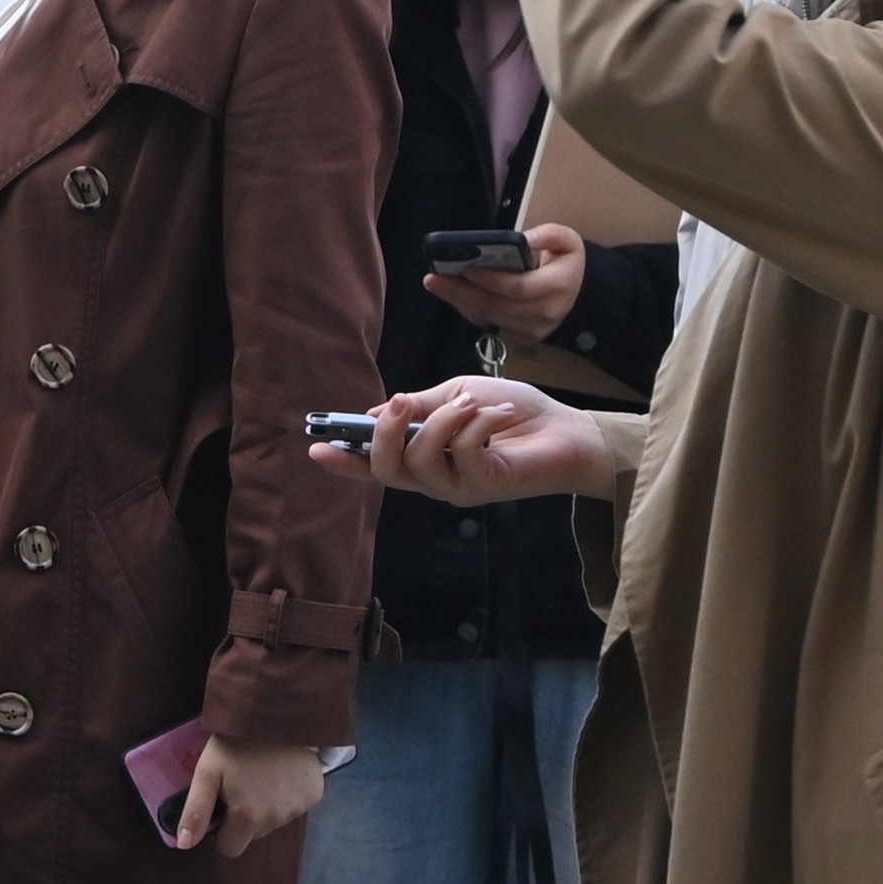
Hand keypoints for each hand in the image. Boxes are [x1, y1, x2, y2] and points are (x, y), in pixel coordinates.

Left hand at [171, 738, 331, 853]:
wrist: (277, 714)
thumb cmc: (236, 742)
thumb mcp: (207, 772)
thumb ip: (196, 810)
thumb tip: (184, 845)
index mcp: (249, 818)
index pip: (231, 848)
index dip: (222, 830)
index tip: (222, 806)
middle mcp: (277, 820)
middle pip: (253, 833)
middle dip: (245, 816)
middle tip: (241, 784)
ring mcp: (299, 809)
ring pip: (275, 820)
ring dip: (266, 806)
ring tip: (261, 774)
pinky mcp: (315, 796)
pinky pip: (296, 806)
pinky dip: (288, 795)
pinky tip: (282, 772)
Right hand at [313, 372, 630, 507]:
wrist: (567, 430)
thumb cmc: (513, 412)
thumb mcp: (458, 395)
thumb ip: (422, 406)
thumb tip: (378, 411)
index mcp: (423, 456)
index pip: (374, 464)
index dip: (344, 460)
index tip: (315, 446)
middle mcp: (434, 478)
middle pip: (386, 470)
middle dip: (384, 433)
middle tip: (401, 403)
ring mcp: (457, 487)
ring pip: (420, 462)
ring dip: (441, 422)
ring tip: (467, 403)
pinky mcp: (484, 488)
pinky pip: (462, 453)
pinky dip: (475, 423)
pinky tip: (497, 414)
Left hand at [418, 222, 592, 343]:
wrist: (577, 292)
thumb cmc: (565, 261)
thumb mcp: (566, 240)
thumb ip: (547, 235)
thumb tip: (523, 239)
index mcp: (558, 286)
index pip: (518, 288)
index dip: (490, 280)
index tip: (466, 268)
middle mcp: (546, 312)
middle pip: (496, 306)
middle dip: (462, 292)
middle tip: (433, 278)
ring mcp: (533, 330)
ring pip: (489, 318)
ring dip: (459, 301)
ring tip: (436, 284)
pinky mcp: (521, 338)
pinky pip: (489, 325)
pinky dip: (469, 311)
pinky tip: (453, 295)